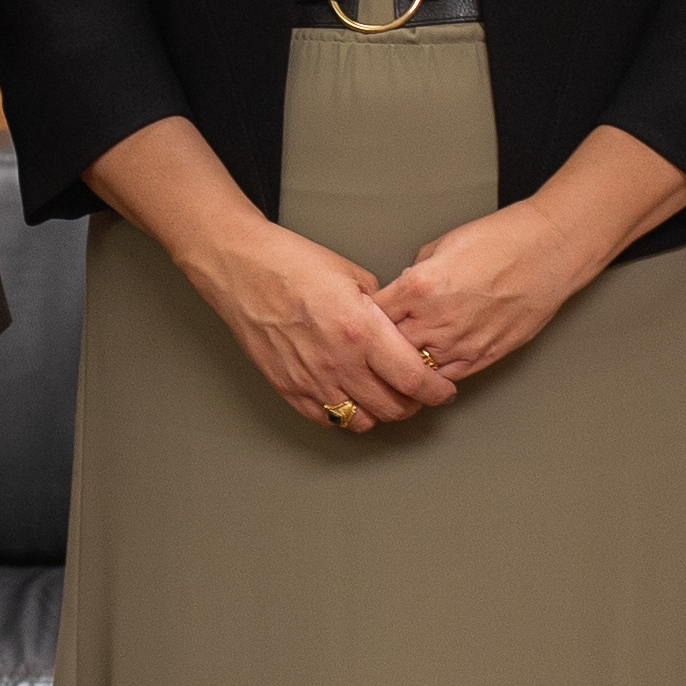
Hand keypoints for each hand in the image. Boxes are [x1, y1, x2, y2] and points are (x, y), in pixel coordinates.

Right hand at [195, 219, 462, 435]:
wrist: (241, 269)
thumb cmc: (292, 264)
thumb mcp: (352, 275)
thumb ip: (381, 308)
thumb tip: (397, 327)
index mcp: (360, 330)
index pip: (413, 379)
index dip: (436, 391)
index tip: (443, 390)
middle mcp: (338, 362)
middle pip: (393, 408)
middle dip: (413, 404)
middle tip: (418, 393)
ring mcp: (311, 380)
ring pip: (362, 421)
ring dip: (380, 413)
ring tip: (383, 395)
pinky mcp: (288, 388)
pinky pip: (327, 419)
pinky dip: (345, 415)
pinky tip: (350, 397)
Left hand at [376, 201, 615, 388]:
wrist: (548, 251)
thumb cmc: (500, 240)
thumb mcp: (442, 245)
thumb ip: (415, 273)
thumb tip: (401, 291)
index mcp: (419, 286)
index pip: (371, 314)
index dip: (360, 319)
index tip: (356, 322)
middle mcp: (435, 319)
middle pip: (386, 348)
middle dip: (375, 347)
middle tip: (368, 349)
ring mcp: (460, 343)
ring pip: (413, 370)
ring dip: (402, 368)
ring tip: (391, 366)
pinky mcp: (482, 356)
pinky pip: (444, 378)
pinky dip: (430, 377)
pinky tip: (423, 373)